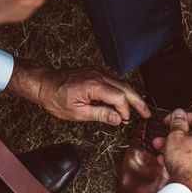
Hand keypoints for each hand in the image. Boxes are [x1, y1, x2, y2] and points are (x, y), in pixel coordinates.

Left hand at [7, 59, 150, 125]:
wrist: (44, 84)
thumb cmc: (56, 99)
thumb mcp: (78, 112)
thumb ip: (101, 114)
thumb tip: (118, 119)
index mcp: (93, 85)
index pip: (119, 97)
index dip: (125, 110)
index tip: (124, 120)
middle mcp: (98, 75)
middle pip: (126, 88)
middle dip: (138, 102)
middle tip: (147, 114)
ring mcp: (98, 72)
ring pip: (122, 84)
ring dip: (132, 96)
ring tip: (140, 109)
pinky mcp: (96, 72)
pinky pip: (114, 81)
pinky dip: (123, 91)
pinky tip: (126, 100)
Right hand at [152, 109, 191, 192]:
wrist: (186, 186)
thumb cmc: (184, 162)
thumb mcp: (176, 136)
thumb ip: (177, 123)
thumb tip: (178, 113)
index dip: (181, 116)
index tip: (171, 119)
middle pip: (190, 132)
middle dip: (173, 132)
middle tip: (163, 132)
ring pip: (186, 146)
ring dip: (170, 144)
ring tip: (158, 146)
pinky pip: (186, 157)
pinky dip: (175, 156)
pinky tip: (163, 159)